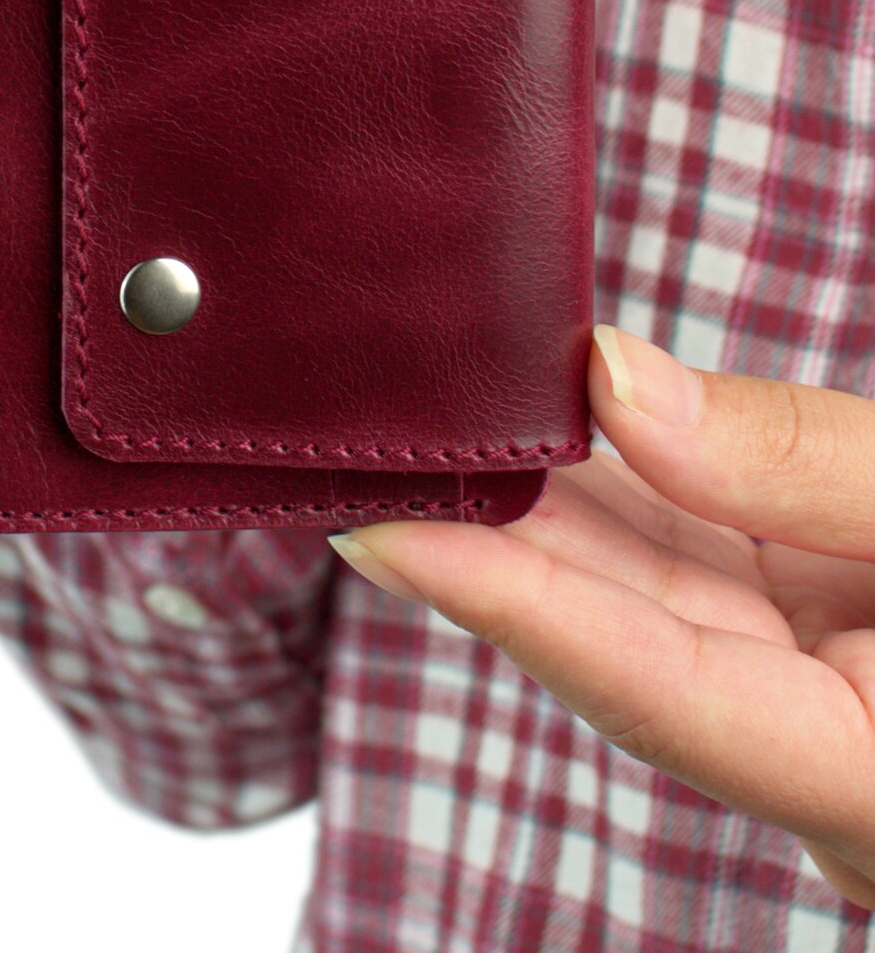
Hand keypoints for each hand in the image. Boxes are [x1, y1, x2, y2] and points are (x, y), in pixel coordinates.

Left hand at [330, 327, 874, 908]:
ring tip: (410, 420)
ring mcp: (812, 719)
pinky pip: (694, 582)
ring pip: (646, 609)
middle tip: (345, 445)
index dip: (505, 602)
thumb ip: (798, 459)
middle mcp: (828, 784)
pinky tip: (530, 430)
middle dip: (485, 543)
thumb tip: (610, 386)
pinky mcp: (810, 656)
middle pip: (624, 646)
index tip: (370, 526)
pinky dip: (617, 503)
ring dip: (535, 513)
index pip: (657, 690)